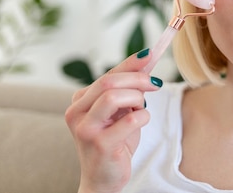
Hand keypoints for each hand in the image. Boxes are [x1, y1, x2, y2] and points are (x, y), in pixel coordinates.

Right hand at [65, 49, 161, 192]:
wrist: (104, 179)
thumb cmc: (115, 142)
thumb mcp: (122, 111)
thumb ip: (130, 88)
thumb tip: (147, 60)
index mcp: (80, 101)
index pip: (108, 74)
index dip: (131, 63)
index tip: (151, 54)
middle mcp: (76, 112)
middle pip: (109, 82)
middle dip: (137, 78)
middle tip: (155, 84)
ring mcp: (86, 128)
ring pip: (114, 96)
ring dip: (137, 98)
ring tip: (142, 108)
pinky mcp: (100, 144)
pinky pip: (131, 119)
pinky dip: (143, 117)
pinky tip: (140, 123)